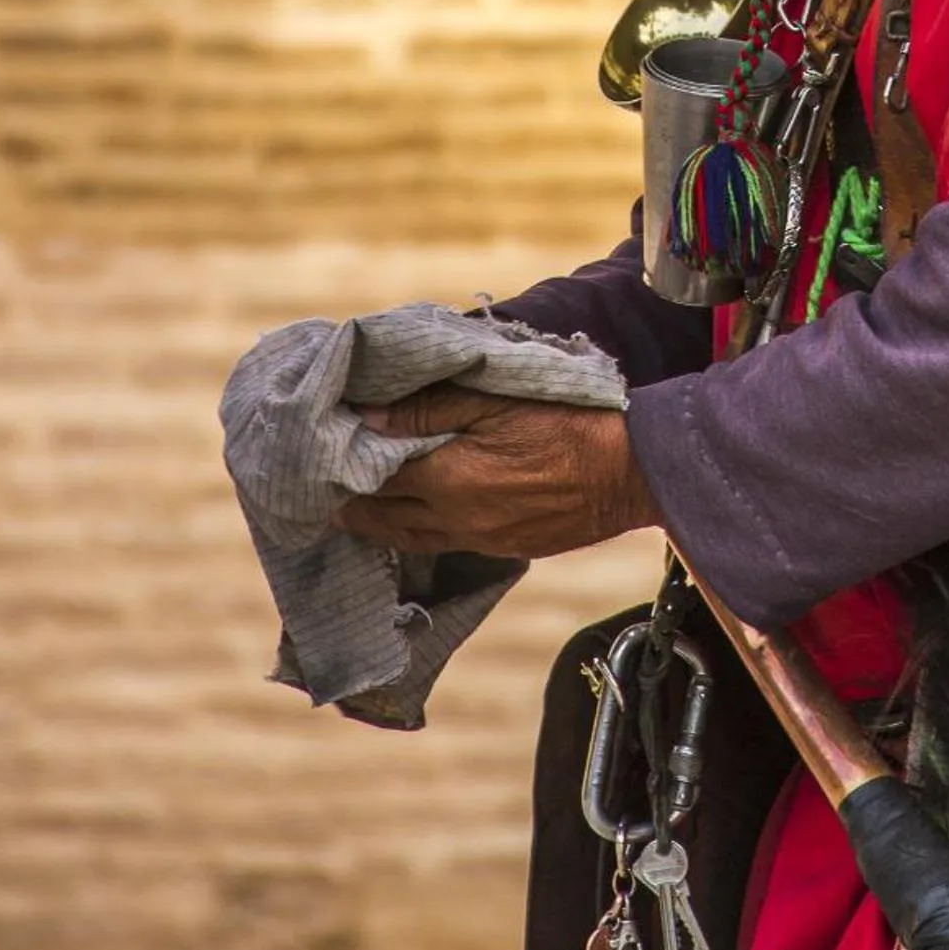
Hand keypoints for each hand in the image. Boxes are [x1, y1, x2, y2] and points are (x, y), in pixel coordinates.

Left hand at [334, 383, 661, 560]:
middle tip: (319, 487)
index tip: (318, 451)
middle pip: (383, 516)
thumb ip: (431, 408)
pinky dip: (415, 532)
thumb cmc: (566, 424)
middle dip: (349, 502)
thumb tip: (370, 417)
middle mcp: (454, 519)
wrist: (630, 472)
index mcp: (447, 478)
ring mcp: (480, 539)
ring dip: (377, 524)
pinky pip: (442, 544)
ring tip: (350, 509)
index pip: (374, 476)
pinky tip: (409, 520)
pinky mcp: (504, 548)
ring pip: (408, 539)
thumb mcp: (496, 401)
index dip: (343, 465)